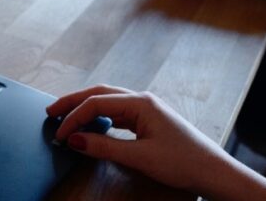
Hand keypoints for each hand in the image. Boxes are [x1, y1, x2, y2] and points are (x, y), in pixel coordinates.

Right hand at [47, 86, 233, 193]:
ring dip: (86, 108)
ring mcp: (147, 109)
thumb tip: (75, 140)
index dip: (74, 118)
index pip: (96, 104)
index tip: (60, 136)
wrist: (214, 172)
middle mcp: (142, 100)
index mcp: (140, 102)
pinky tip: (93, 126)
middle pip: (99, 94)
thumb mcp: (140, 157)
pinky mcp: (150, 121)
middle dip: (74, 102)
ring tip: (67, 117)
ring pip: (108, 102)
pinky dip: (100, 117)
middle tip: (51, 112)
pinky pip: (118, 113)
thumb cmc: (184, 162)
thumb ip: (104, 147)